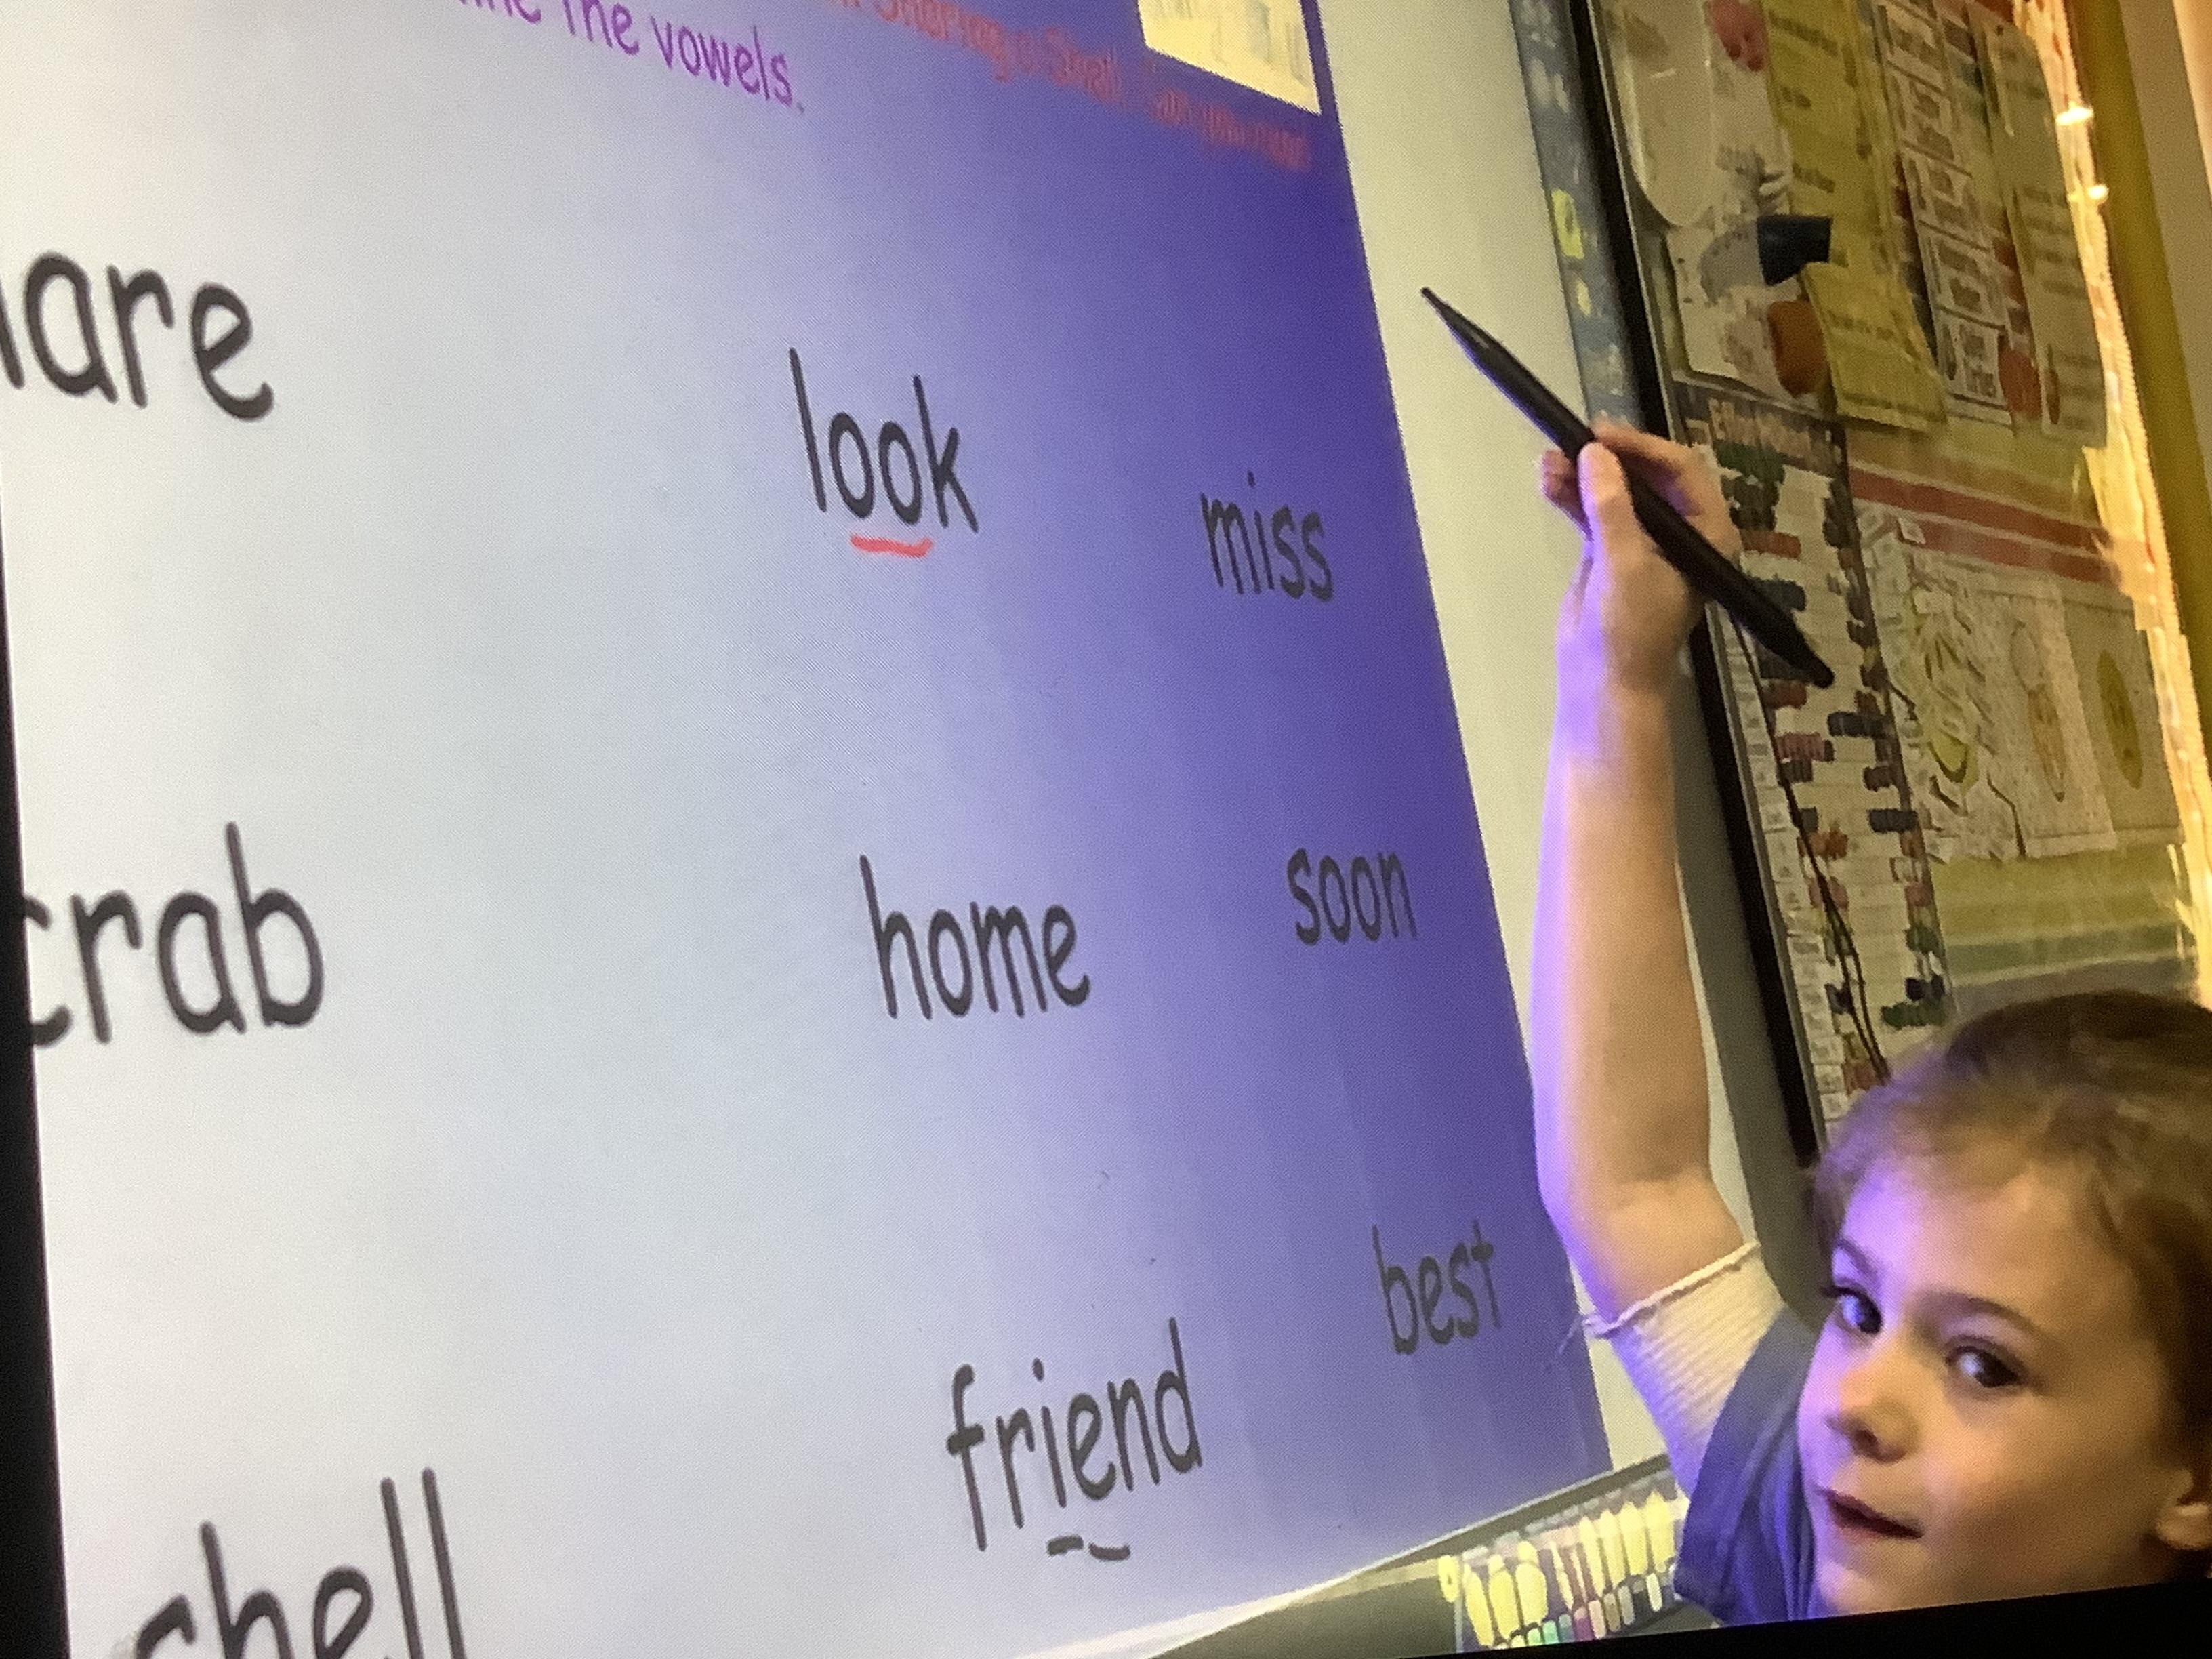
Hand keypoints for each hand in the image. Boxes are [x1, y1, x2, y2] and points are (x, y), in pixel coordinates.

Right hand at [1539, 419, 1733, 703]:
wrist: (1604, 683)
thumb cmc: (1630, 630)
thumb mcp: (1625, 564)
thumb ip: (1611, 507)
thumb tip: (1593, 452)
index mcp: (1706, 532)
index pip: (1682, 470)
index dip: (1642, 448)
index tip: (1601, 436)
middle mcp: (1681, 530)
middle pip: (1647, 474)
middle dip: (1610, 458)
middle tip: (1574, 441)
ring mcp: (1643, 540)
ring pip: (1616, 491)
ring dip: (1583, 474)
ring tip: (1549, 462)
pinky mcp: (1610, 552)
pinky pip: (1593, 512)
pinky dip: (1573, 496)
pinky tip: (1548, 480)